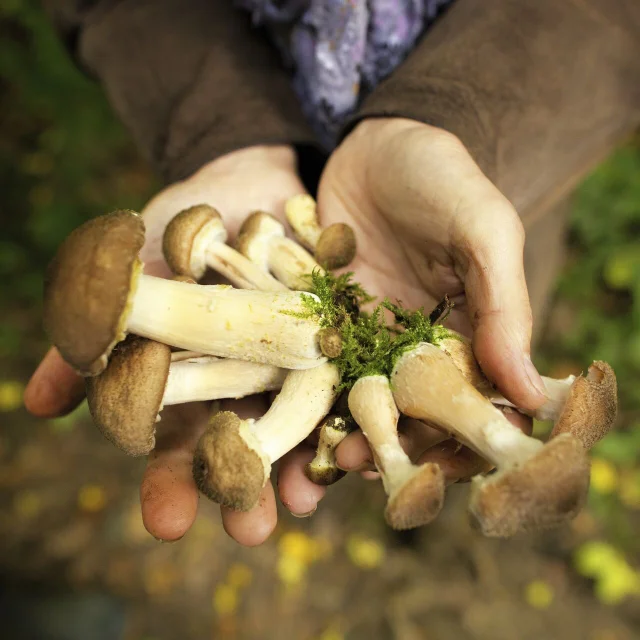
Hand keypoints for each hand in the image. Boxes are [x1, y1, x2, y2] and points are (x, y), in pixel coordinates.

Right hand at [24, 145, 327, 544]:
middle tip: (247, 532)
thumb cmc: (176, 229)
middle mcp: (248, 384)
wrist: (243, 183)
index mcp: (195, 381)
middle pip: (244, 449)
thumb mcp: (128, 273)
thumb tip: (40, 402)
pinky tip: (352, 442)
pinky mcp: (339, 339)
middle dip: (242, 490)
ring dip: (301, 467)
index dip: (172, 485)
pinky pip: (348, 382)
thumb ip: (91, 333)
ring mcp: (296, 365)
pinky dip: (348, 409)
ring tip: (301, 504)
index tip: (168, 524)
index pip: (179, 446)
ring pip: (300, 428)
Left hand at [315, 118, 545, 472]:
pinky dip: (299, 393)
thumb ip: (504, 307)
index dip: (451, 441)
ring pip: (354, 398)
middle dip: (384, 445)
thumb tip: (530, 394)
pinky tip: (279, 419)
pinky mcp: (323, 320)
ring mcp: (365, 336)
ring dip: (336, 431)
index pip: (466, 405)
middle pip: (405, 412)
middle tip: (354, 464)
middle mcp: (415, 346)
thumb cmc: (442, 179)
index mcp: (466, 336)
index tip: (428, 468)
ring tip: (313, 459)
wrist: (375, 145)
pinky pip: (312, 364)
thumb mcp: (484, 231)